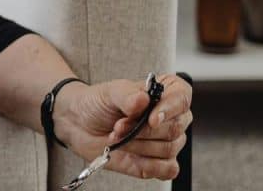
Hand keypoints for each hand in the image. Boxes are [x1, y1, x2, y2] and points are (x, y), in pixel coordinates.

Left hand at [54, 74, 192, 180]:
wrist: (80, 124)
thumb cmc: (99, 103)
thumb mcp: (109, 92)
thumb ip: (127, 96)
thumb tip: (143, 100)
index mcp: (166, 92)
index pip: (182, 98)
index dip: (169, 110)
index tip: (151, 119)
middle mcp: (172, 117)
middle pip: (175, 128)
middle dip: (142, 131)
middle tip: (118, 126)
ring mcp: (167, 140)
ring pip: (168, 149)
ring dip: (137, 146)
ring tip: (117, 137)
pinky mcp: (160, 162)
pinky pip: (168, 169)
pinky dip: (148, 165)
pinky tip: (130, 155)